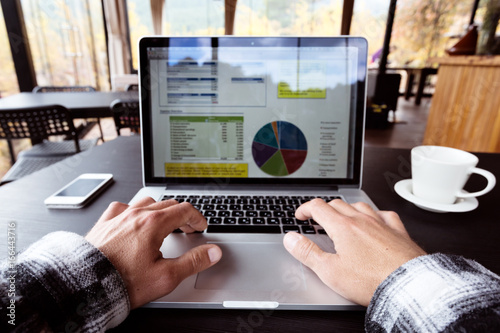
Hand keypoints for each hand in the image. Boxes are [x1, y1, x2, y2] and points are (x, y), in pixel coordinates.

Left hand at [85, 197, 221, 308]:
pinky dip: (134, 210)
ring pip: (146, 202)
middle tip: (188, 228)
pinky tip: (134, 220)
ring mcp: (118, 217)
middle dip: (182, 215)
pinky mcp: (104, 223)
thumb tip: (213, 252)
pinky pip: (122, 207)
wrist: (85, 286)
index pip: (184, 210)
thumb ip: (193, 262)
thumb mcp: (166, 276)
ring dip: (160, 210)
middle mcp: (136, 215)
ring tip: (164, 222)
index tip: (200, 227)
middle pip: (168, 204)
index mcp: (154, 224)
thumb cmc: (121, 282)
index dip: (197, 218)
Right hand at [283, 199, 425, 305]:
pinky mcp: (398, 232)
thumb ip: (307, 253)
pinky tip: (375, 221)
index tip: (301, 215)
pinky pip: (384, 214)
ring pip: (360, 206)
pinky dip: (374, 215)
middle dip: (324, 209)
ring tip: (343, 218)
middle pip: (338, 204)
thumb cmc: (371, 281)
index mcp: (343, 227)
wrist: (408, 286)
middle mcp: (362, 220)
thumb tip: (291, 239)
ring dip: (347, 209)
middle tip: (318, 219)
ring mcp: (382, 224)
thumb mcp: (330, 271)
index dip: (305, 209)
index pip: (318, 207)